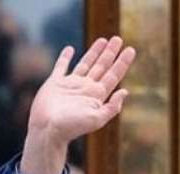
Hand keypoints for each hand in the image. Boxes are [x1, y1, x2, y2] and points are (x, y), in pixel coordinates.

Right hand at [22, 36, 135, 173]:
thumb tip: (125, 92)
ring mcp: (71, 85)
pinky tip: (70, 49)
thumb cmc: (72, 127)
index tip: (131, 50)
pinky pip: (61, 66)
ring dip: (95, 52)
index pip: (114, 75)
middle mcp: (86, 88)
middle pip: (102, 66)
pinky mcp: (55, 83)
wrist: (48, 129)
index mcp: (98, 95)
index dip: (122, 62)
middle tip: (118, 38)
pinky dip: (65, 57)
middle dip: (111, 53)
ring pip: (86, 63)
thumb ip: (112, 106)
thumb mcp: (97, 119)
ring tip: (103, 40)